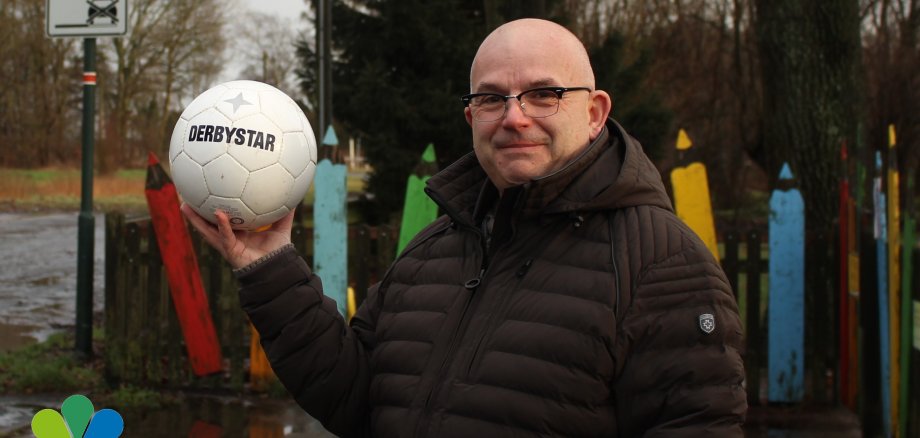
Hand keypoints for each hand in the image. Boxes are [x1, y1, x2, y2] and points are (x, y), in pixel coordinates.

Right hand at [180, 203, 294, 269]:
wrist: (277, 268)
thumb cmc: (278, 251)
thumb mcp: (281, 228)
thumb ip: (285, 214)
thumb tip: (292, 198)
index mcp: (238, 232)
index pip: (222, 218)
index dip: (212, 207)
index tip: (206, 193)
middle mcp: (229, 237)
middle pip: (208, 223)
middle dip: (196, 211)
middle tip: (186, 196)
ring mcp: (227, 244)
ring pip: (208, 230)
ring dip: (196, 219)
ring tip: (185, 205)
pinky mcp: (231, 250)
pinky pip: (224, 236)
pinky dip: (221, 225)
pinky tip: (218, 213)